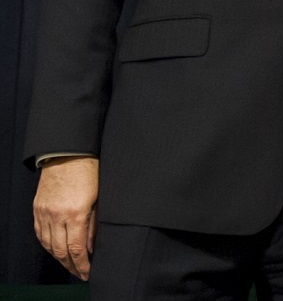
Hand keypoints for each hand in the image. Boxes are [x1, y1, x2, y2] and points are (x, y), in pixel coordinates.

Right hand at [32, 156, 98, 279]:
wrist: (68, 154)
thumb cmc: (89, 172)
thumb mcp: (99, 199)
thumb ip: (94, 225)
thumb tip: (90, 247)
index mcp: (75, 214)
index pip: (76, 249)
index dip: (82, 264)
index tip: (88, 272)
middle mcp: (57, 216)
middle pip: (60, 251)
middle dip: (71, 266)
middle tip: (80, 273)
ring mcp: (44, 213)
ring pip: (48, 245)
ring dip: (59, 258)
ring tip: (70, 265)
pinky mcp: (37, 209)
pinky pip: (40, 233)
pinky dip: (48, 245)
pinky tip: (55, 250)